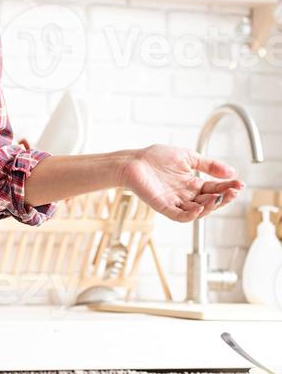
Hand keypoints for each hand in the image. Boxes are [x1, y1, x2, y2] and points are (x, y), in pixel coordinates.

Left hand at [119, 144, 244, 222]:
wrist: (133, 161)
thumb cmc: (157, 158)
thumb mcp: (188, 157)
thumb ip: (209, 165)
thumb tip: (232, 171)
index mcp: (193, 184)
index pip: (215, 188)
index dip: (227, 187)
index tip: (239, 183)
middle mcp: (186, 195)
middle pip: (209, 201)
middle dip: (223, 197)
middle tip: (233, 191)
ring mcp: (176, 202)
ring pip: (198, 211)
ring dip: (210, 206)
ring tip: (219, 198)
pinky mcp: (163, 207)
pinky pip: (179, 216)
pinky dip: (190, 215)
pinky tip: (199, 209)